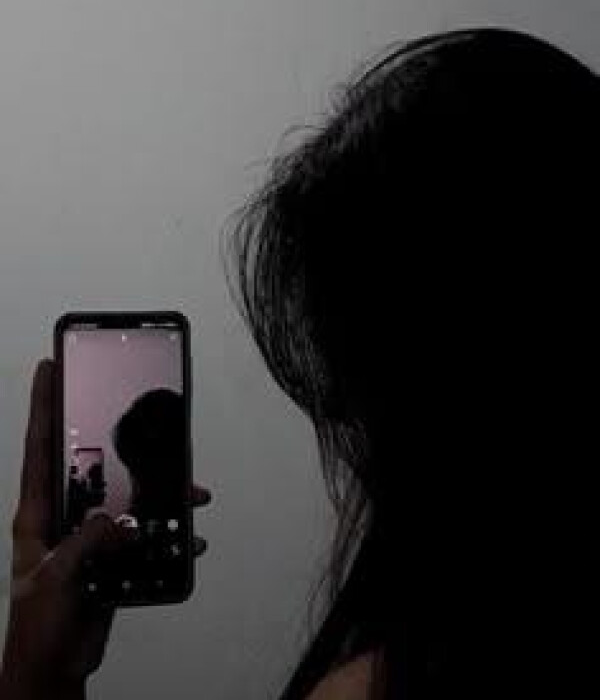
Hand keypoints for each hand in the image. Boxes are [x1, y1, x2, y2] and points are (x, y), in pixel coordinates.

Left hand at [0, 359, 211, 698]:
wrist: (55, 671)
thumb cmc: (38, 628)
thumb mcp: (56, 579)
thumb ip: (86, 543)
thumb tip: (117, 520)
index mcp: (38, 514)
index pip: (39, 448)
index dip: (43, 407)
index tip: (50, 369)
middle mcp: (64, 518)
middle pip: (94, 465)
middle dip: (122, 443)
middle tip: (146, 417)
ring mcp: (89, 537)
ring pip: (128, 500)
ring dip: (160, 495)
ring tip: (190, 492)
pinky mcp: (112, 559)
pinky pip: (145, 536)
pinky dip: (169, 536)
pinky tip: (189, 538)